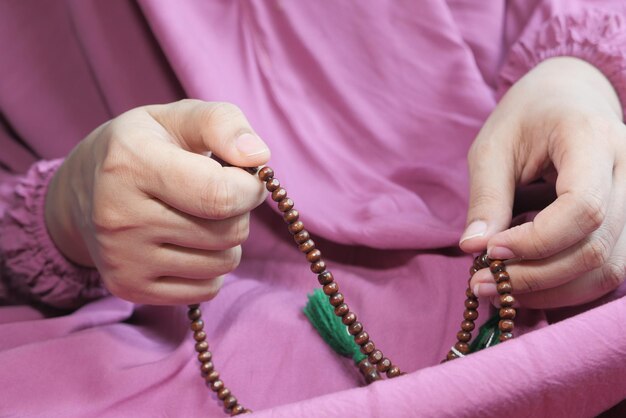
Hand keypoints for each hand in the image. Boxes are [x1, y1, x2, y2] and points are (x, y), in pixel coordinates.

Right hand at [45, 100, 269, 304]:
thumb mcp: (177, 117)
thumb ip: (223, 123)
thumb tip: (259, 156)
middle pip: (228, 232)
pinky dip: (210, 267)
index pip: (219, 195)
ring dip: (226, 240)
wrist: (81, 191)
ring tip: (199, 216)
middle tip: (218, 194)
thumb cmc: (145, 147)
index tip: (248, 178)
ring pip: (223, 263)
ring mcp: (122, 258)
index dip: (250, 188)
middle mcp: (120, 216)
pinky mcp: (128, 288)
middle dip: (239, 211)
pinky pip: (207, 289)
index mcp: (132, 163)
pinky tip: (187, 243)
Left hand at [460, 57, 625, 308]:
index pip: (582, 208)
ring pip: (608, 270)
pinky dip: (565, 287)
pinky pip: (608, 271)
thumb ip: (487, 198)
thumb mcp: (492, 149)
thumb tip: (473, 249)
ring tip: (497, 288)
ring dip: (549, 290)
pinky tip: (526, 286)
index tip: (489, 252)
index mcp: (594, 139)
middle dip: (534, 276)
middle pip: (595, 248)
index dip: (536, 242)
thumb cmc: (525, 120)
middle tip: (481, 283)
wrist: (567, 100)